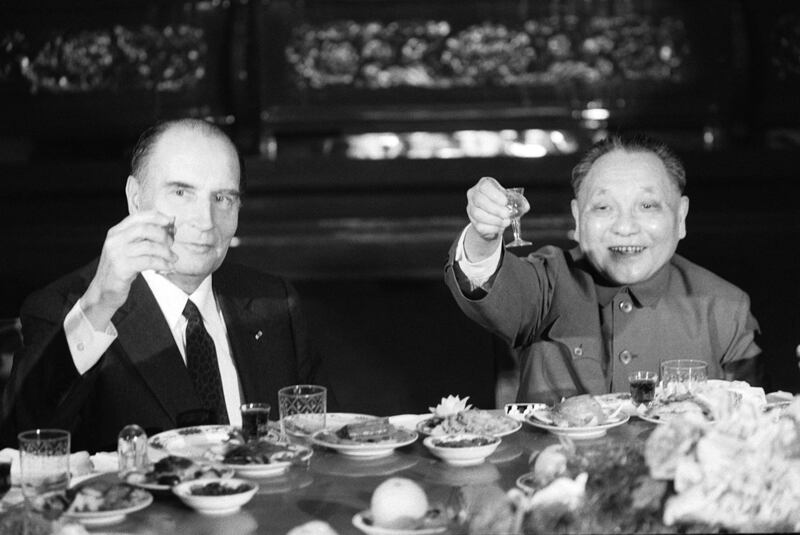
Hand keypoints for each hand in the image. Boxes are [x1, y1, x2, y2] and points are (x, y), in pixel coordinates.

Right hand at [81, 212, 176, 328]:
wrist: (104, 291)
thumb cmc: (121, 269)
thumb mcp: (130, 249)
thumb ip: (145, 237)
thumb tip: (171, 226)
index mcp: (116, 232)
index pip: (138, 216)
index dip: (157, 217)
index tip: (171, 221)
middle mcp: (115, 240)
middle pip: (145, 229)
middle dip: (163, 235)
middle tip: (172, 243)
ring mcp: (117, 254)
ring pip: (149, 246)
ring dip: (166, 252)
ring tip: (173, 258)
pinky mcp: (121, 268)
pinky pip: (148, 262)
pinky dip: (162, 263)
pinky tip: (169, 267)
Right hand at [464, 177, 529, 259]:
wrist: (493, 220)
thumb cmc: (502, 205)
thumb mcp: (510, 200)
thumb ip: (518, 202)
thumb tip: (525, 207)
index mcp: (484, 185)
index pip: (484, 186)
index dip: (494, 194)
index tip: (505, 202)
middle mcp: (474, 195)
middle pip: (479, 200)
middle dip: (495, 208)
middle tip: (507, 214)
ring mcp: (471, 209)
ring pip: (478, 214)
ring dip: (494, 219)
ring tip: (506, 222)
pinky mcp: (473, 222)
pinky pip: (479, 226)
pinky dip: (492, 228)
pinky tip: (500, 228)